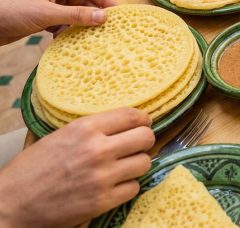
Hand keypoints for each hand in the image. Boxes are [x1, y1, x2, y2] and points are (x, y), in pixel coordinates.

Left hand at [0, 0, 115, 44]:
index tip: (120, 14)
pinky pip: (63, 23)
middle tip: (110, 30)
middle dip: (94, 15)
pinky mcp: (42, 17)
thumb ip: (76, 16)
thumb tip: (104, 17)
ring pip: (74, 14)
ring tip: (93, 38)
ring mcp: (49, 3)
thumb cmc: (12, 11)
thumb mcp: (47, 14)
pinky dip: (68, 31)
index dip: (105, 0)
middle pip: (83, 1)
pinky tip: (71, 42)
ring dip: (81, 25)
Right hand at [0, 108, 154, 226]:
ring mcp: (102, 176)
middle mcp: (98, 149)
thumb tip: (123, 125)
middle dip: (143, 142)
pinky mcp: (102, 201)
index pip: (133, 115)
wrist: (11, 203)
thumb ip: (92, 130)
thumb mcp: (60, 136)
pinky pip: (134, 188)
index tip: (141, 125)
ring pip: (144, 163)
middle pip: (146, 138)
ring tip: (122, 168)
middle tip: (134, 148)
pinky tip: (113, 186)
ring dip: (135, 165)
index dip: (142, 120)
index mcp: (85, 128)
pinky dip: (127, 187)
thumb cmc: (31, 169)